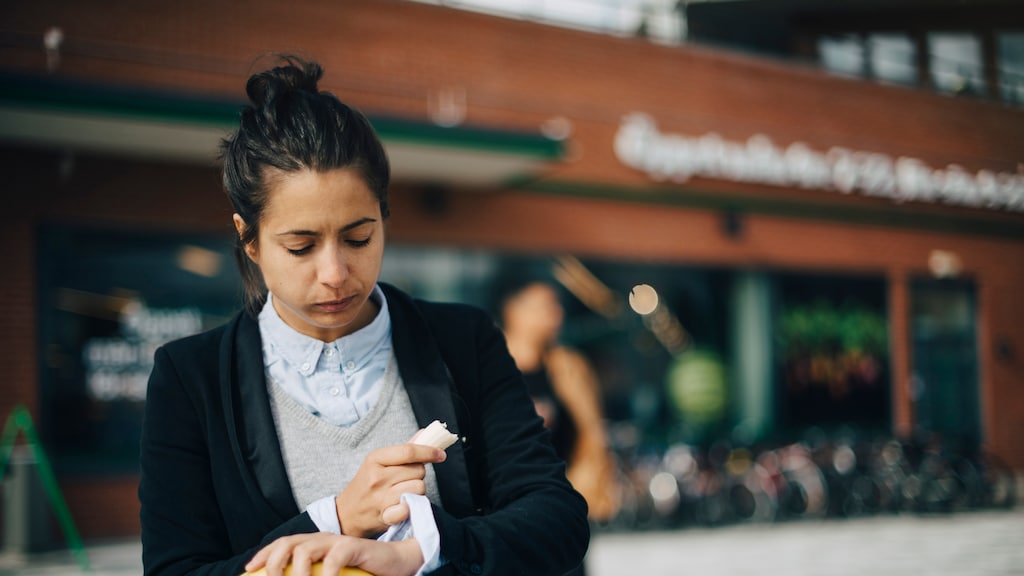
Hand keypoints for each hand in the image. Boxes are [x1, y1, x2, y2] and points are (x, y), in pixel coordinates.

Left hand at [245, 532, 423, 575]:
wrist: (397, 562)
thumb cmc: (363, 570)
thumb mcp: (333, 574)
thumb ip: (314, 574)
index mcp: (315, 544)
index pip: (283, 544)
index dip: (264, 554)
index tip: (249, 569)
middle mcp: (323, 539)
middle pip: (288, 543)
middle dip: (273, 561)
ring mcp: (338, 542)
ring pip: (306, 549)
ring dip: (296, 571)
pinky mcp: (354, 547)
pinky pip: (334, 559)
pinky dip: (326, 574)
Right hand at [336, 443, 445, 536]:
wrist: (346, 514)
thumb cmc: (366, 485)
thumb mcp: (378, 462)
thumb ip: (404, 449)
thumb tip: (425, 433)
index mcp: (375, 458)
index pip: (409, 451)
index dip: (429, 451)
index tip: (440, 454)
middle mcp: (377, 477)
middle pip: (418, 470)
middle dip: (419, 474)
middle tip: (407, 479)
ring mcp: (380, 497)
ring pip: (419, 488)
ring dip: (417, 490)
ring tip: (404, 492)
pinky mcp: (385, 516)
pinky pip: (410, 507)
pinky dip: (410, 506)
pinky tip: (403, 505)